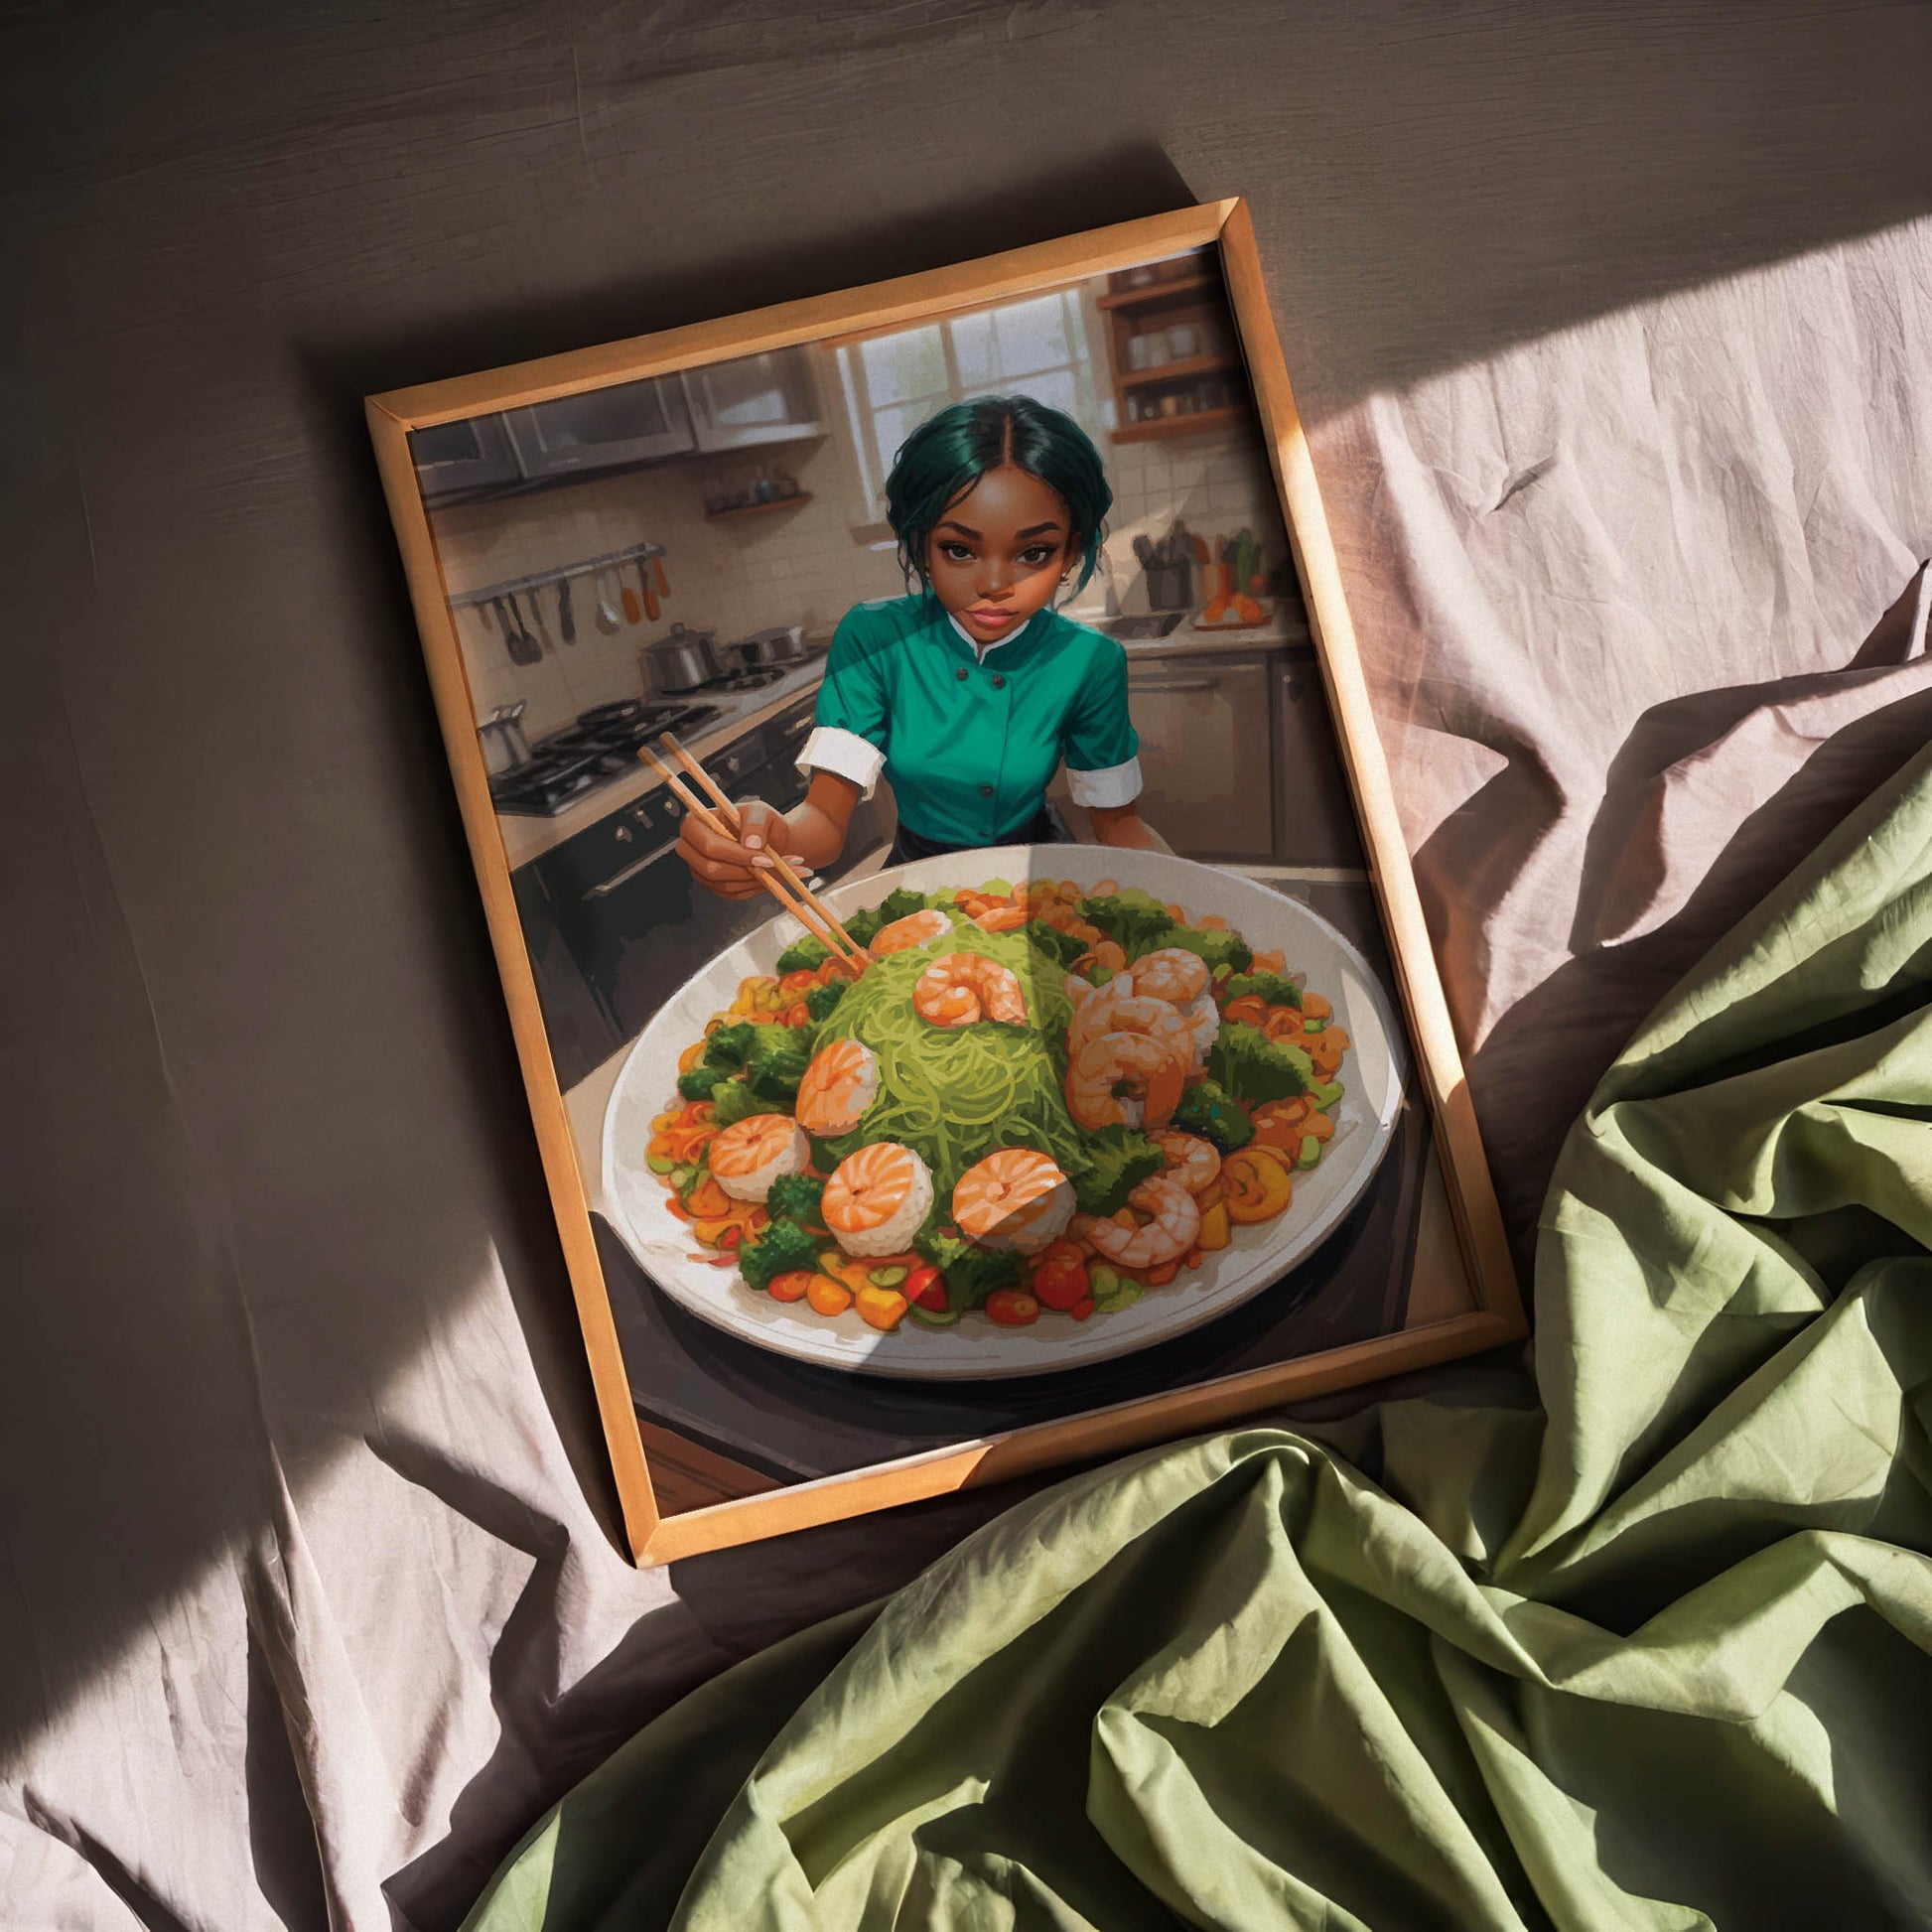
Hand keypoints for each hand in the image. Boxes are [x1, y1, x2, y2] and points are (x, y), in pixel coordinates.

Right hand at [678, 796, 795, 900]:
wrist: (767, 838)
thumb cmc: (758, 822)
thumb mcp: (760, 812)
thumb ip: (755, 824)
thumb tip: (751, 844)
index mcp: (695, 824)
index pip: (708, 845)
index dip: (735, 854)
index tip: (763, 857)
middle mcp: (692, 849)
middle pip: (713, 870)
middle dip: (747, 870)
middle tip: (775, 865)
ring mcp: (700, 870)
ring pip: (725, 885)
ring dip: (757, 880)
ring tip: (785, 869)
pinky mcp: (714, 886)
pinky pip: (735, 893)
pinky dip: (757, 887)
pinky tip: (774, 877)